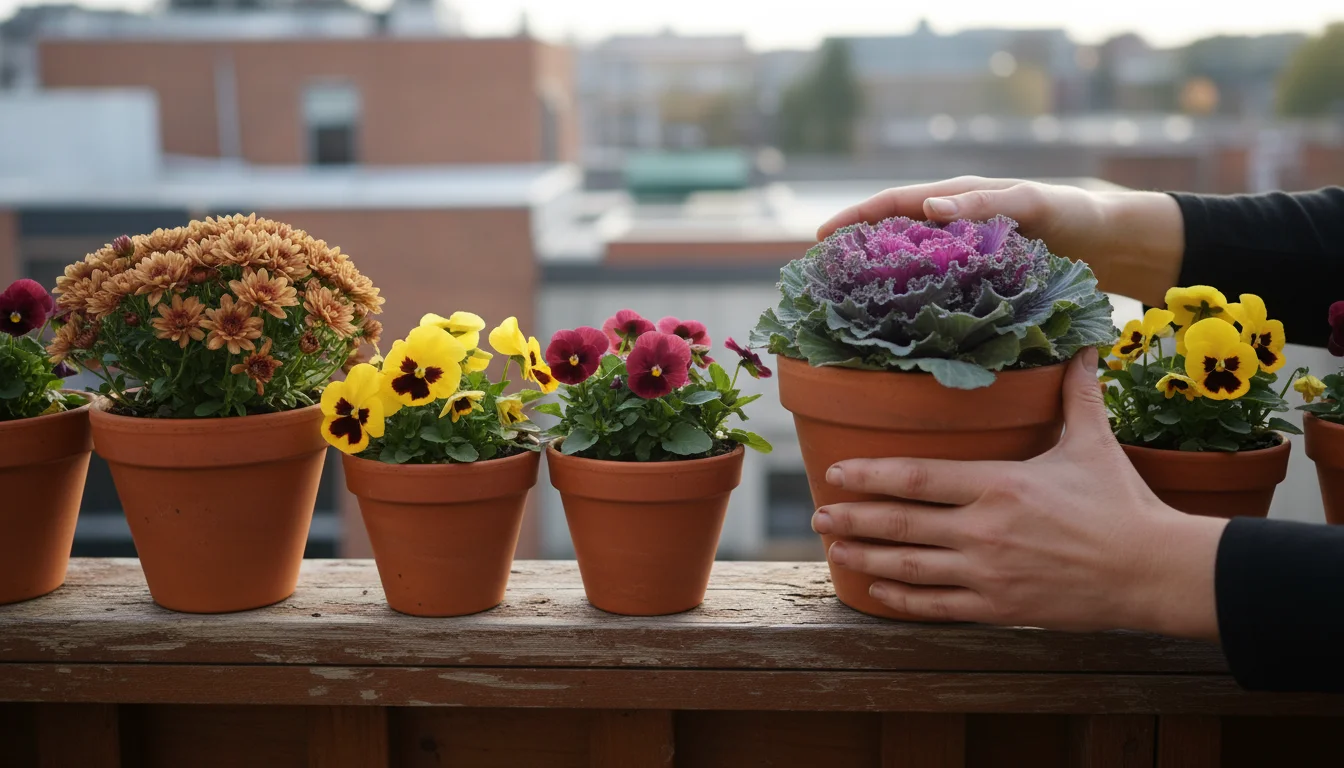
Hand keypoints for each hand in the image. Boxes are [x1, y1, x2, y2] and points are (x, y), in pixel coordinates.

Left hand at [810, 348, 1227, 639]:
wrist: (1153, 571)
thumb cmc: (1121, 503)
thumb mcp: (1093, 441)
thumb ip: (1077, 394)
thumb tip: (1083, 344)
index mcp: (999, 484)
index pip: (917, 477)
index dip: (870, 475)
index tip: (836, 472)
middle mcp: (984, 529)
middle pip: (901, 524)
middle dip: (852, 519)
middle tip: (816, 514)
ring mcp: (988, 572)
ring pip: (909, 567)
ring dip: (865, 559)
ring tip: (833, 551)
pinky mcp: (1000, 606)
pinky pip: (937, 605)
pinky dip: (901, 599)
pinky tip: (876, 591)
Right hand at [815, 176, 1184, 307]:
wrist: (1112, 243)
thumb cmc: (1074, 216)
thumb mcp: (1031, 204)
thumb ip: (984, 204)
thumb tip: (930, 208)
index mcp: (959, 199)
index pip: (894, 203)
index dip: (855, 217)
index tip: (821, 236)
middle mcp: (954, 225)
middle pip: (893, 234)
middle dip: (856, 248)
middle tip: (824, 274)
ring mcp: (964, 255)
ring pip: (910, 264)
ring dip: (880, 278)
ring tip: (850, 302)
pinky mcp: (978, 281)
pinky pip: (935, 287)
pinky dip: (912, 299)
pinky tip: (900, 321)